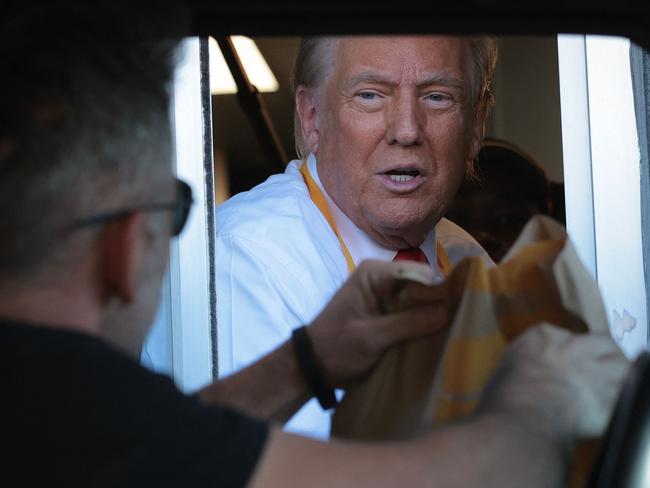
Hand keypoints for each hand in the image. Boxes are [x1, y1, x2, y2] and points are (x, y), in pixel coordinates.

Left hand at [306, 259, 449, 387]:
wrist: (313, 367)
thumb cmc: (336, 347)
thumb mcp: (372, 337)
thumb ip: (409, 323)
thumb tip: (448, 311)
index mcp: (374, 273)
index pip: (419, 274)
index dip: (440, 292)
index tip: (460, 312)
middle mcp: (381, 276)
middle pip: (422, 286)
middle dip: (438, 305)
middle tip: (459, 325)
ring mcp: (384, 293)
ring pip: (419, 300)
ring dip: (431, 316)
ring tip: (451, 332)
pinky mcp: (386, 310)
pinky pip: (412, 311)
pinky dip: (421, 323)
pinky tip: (435, 337)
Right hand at [480, 323, 628, 446]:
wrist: (526, 415)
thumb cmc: (504, 396)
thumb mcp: (504, 371)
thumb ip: (521, 367)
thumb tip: (523, 378)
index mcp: (542, 336)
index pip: (561, 334)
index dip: (564, 351)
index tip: (559, 365)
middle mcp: (574, 345)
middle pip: (600, 342)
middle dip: (600, 355)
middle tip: (592, 372)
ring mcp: (596, 368)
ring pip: (622, 364)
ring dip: (617, 375)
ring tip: (606, 389)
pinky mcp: (613, 395)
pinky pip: (628, 393)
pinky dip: (621, 400)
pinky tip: (610, 408)